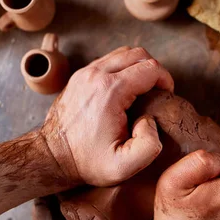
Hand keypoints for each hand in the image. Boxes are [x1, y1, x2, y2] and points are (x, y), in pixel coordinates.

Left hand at [41, 46, 173, 186]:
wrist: (52, 157)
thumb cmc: (87, 162)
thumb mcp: (124, 166)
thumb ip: (149, 145)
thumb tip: (149, 120)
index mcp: (110, 91)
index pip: (151, 68)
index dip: (166, 80)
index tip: (167, 95)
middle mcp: (96, 75)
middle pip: (138, 54)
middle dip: (154, 70)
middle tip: (158, 91)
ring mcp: (85, 73)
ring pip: (122, 53)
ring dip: (138, 67)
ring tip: (143, 89)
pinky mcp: (79, 76)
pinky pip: (108, 61)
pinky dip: (122, 69)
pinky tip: (125, 90)